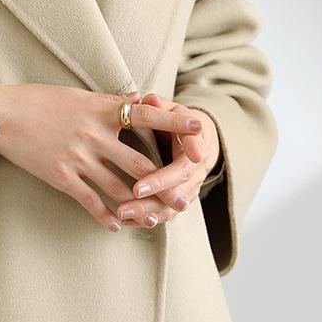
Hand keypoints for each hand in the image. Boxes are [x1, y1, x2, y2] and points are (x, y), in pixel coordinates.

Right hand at [0, 83, 206, 233]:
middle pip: (140, 165)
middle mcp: (95, 135)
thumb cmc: (40, 100)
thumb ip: (110, 101)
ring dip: (139, 208)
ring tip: (155, 220)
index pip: (148, 115)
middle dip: (165, 186)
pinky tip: (116, 226)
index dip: (176, 122)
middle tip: (184, 201)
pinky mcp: (61, 176)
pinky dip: (105, 216)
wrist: (1, 115)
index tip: (201, 128)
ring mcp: (79, 158)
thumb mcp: (79, 94)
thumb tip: (139, 98)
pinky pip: (90, 201)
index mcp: (102, 110)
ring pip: (119, 189)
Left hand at [114, 92, 219, 226]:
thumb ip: (159, 106)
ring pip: (173, 205)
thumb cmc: (177, 119)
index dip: (167, 174)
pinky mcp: (181, 198)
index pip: (185, 161)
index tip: (143, 184)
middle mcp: (198, 168)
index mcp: (196, 143)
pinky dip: (148, 218)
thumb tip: (148, 99)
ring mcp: (192, 186)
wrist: (197, 139)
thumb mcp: (171, 109)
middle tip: (131, 195)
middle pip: (179, 186)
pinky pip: (167, 213)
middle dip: (155, 192)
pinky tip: (128, 221)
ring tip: (123, 214)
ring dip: (149, 212)